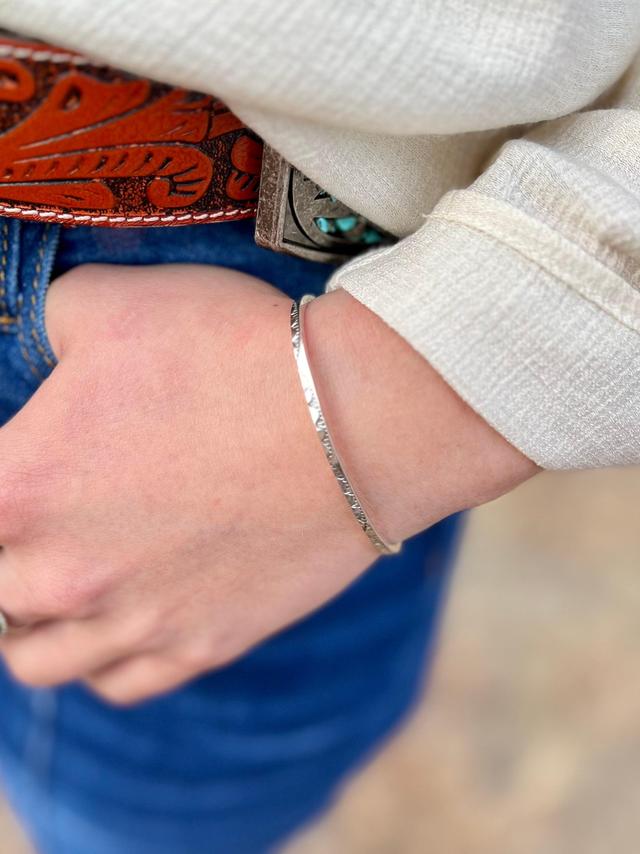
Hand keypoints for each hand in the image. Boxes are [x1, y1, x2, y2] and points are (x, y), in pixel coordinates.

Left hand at [0, 263, 536, 704]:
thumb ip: (45, 323)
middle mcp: (65, 572)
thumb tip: (38, 341)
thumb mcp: (109, 303)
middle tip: (36, 528)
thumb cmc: (232, 352)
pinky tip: (116, 626)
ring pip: (37, 660)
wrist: (353, 418)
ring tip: (53, 594)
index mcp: (23, 486)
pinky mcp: (202, 644)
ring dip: (31, 627)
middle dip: (5, 559)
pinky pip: (118, 684)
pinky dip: (101, 662)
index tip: (16, 482)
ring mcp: (136, 620)